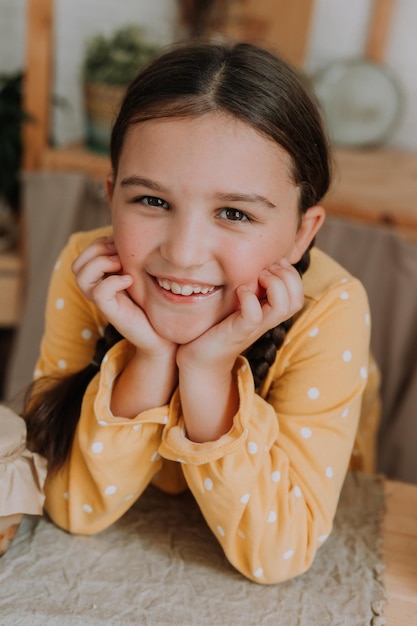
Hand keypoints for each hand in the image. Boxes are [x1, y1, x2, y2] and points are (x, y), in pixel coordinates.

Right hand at [72, 236, 175, 356]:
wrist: (164, 334)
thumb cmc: (154, 303)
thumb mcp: (142, 273)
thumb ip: (132, 257)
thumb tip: (131, 232)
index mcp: (103, 278)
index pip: (86, 253)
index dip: (101, 242)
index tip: (123, 245)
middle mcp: (98, 288)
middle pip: (77, 263)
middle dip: (98, 250)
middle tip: (121, 255)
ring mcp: (103, 300)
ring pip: (81, 276)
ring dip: (101, 262)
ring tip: (123, 266)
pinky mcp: (111, 311)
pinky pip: (99, 291)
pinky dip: (113, 281)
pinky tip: (129, 279)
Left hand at [177, 259, 303, 372]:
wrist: (201, 358)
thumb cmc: (217, 328)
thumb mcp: (237, 304)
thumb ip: (250, 289)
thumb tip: (255, 263)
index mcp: (269, 313)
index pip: (298, 295)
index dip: (292, 275)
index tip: (273, 264)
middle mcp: (266, 321)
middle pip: (296, 301)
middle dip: (287, 277)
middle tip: (266, 270)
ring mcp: (254, 327)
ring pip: (283, 307)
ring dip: (275, 285)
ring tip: (258, 277)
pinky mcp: (238, 331)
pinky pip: (254, 315)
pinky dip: (249, 298)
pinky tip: (240, 290)